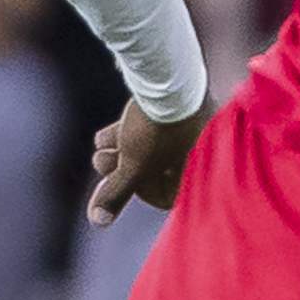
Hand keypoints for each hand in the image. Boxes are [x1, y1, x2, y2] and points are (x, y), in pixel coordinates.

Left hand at [88, 99, 201, 225]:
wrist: (167, 78)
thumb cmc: (157, 131)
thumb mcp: (131, 168)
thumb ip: (116, 195)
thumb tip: (98, 221)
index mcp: (199, 173)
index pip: (167, 195)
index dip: (139, 192)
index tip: (121, 184)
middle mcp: (200, 153)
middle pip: (156, 171)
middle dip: (123, 170)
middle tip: (102, 162)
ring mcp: (191, 129)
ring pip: (151, 149)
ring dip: (121, 152)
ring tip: (101, 146)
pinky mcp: (178, 110)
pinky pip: (153, 128)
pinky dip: (129, 133)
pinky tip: (108, 134)